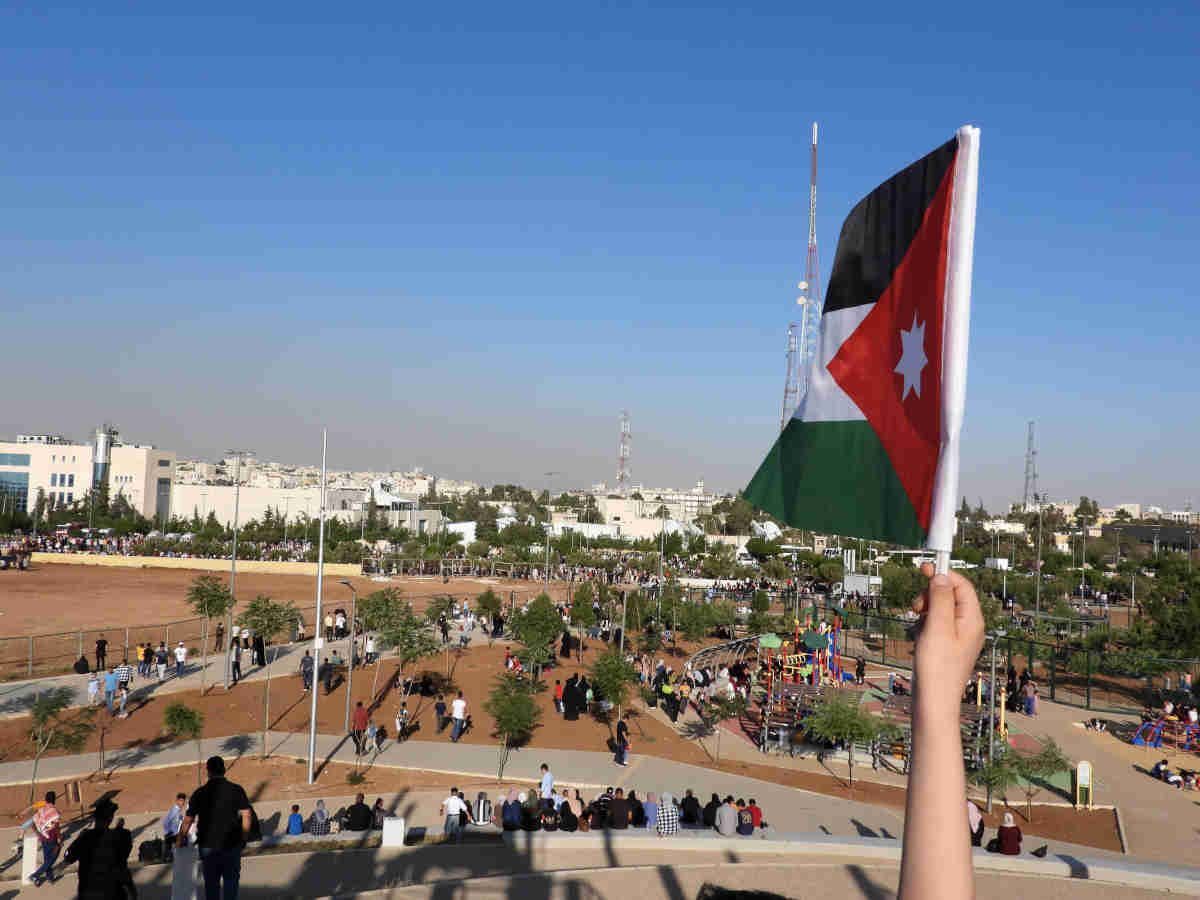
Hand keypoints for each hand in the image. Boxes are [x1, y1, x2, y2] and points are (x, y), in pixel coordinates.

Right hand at [913, 564, 983, 710]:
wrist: (934, 700)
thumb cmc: (938, 667)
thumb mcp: (937, 627)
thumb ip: (940, 598)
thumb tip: (942, 577)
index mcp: (972, 620)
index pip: (962, 586)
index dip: (944, 574)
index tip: (925, 568)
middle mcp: (969, 627)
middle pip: (950, 596)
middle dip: (931, 595)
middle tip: (917, 606)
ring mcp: (958, 637)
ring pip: (940, 609)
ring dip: (926, 610)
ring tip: (918, 625)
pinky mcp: (947, 646)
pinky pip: (936, 625)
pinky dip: (925, 625)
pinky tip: (920, 637)